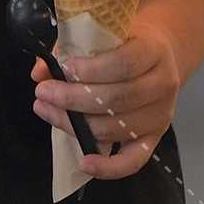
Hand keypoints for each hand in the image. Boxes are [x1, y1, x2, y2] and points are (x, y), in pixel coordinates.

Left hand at [31, 8, 181, 178]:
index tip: (63, 68)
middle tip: (44, 92)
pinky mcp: (153, 138)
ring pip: (115, 128)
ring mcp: (160, 115)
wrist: (154, 56)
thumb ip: (69, 48)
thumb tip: (40, 72)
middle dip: (73, 98)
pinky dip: (109, 167)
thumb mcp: (100, 35)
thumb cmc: (121, 45)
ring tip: (45, 110)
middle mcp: (163, 84)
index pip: (124, 63)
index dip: (90, 69)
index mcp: (154, 51)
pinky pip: (133, 160)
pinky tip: (84, 163)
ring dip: (74, 124)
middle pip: (117, 99)